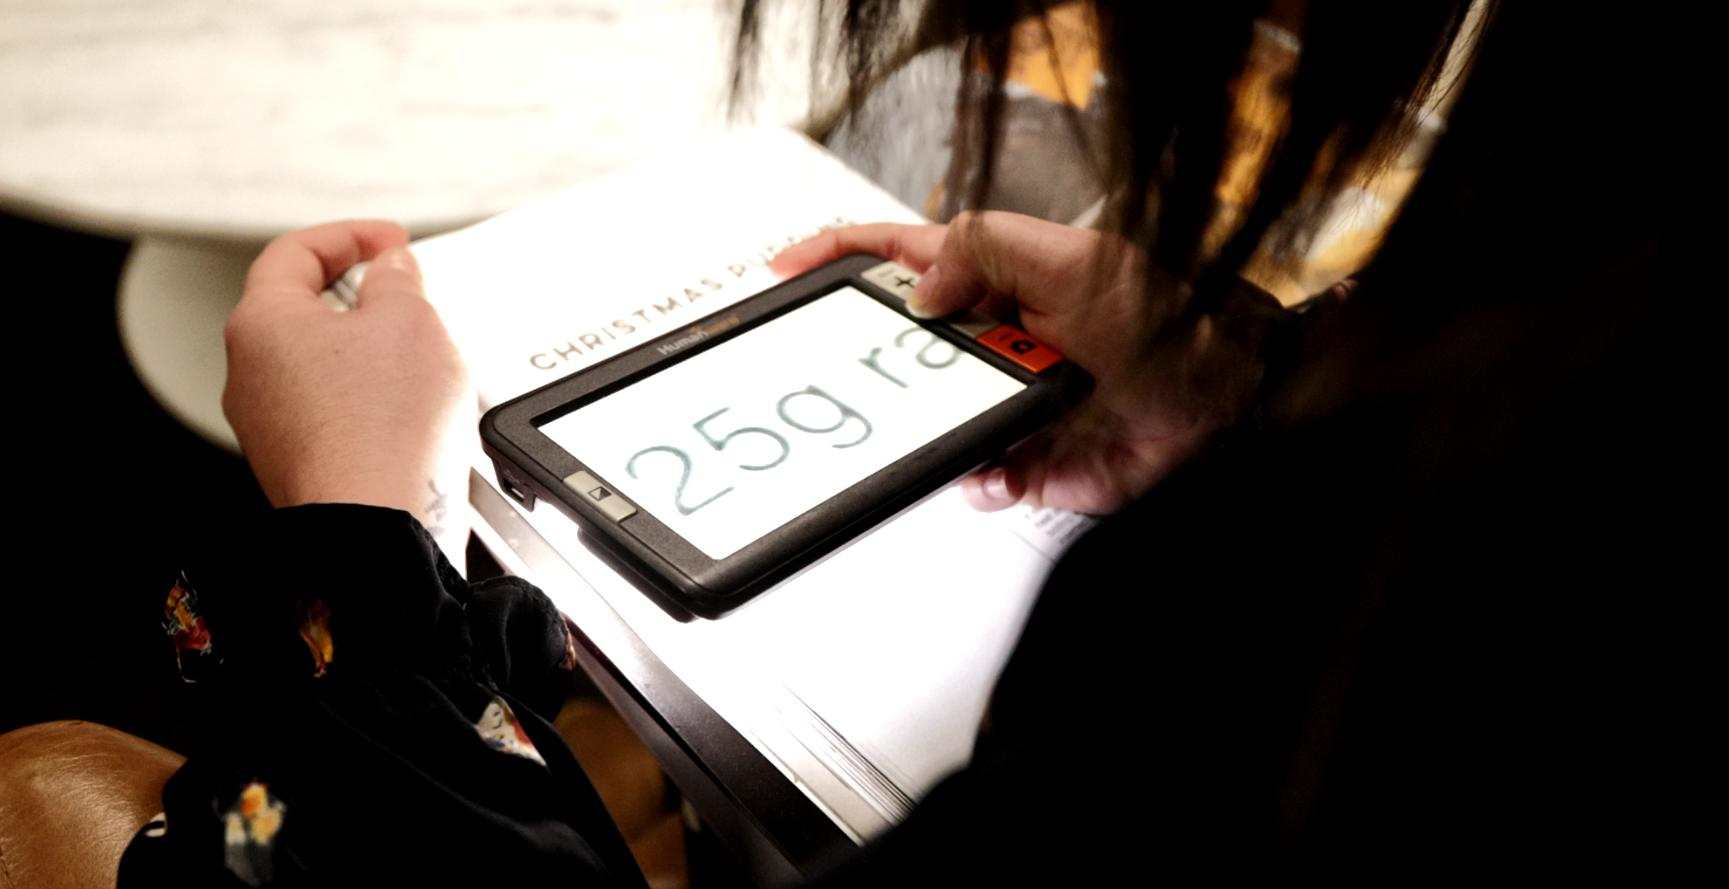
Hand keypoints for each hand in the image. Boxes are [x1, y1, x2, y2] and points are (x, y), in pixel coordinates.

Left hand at [223, 221, 473, 556]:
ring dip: (369, 353)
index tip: (390, 242)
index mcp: (261, 323)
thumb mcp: (410, 321)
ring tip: (419, 363)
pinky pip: (332, 412)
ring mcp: (268, 424)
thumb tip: (392, 271)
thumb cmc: (381, 431)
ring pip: (320, 364)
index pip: (296, 252)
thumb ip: (398, 280)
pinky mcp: (297, 462)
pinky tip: (409, 414)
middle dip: (361, 298)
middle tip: (409, 300)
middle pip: (304, 309)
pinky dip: (368, 401)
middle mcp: (250, 373)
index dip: (351, 236)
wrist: (376, 526)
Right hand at [773, 212, 1264, 513]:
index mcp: (995, 276)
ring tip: (943, 424)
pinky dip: (978, 477)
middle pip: (898, 347)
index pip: (899, 258)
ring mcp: (1004, 400)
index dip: (839, 259)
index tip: (786, 271)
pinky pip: (975, 476)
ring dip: (922, 428)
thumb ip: (985, 249)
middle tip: (851, 374)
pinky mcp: (1027, 457)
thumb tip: (919, 288)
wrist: (1232, 398)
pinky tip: (995, 468)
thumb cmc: (1172, 317)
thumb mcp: (1074, 260)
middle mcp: (992, 340)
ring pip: (925, 421)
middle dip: (868, 365)